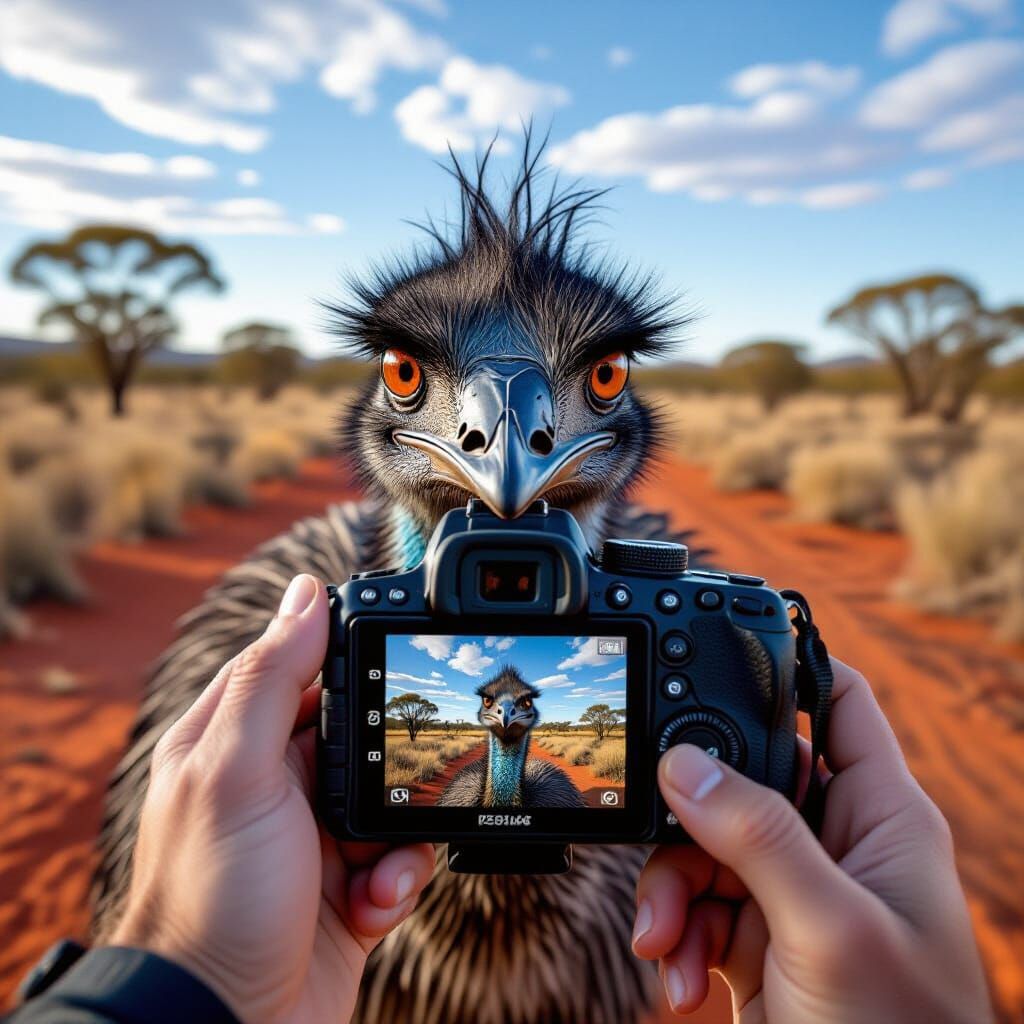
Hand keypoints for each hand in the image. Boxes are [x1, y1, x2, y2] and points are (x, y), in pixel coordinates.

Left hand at [111, 574, 433, 1023]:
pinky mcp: (347, 889)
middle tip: (408, 772)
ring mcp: (313, 839)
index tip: (395, 645)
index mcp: (235, 742)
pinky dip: (398, 881)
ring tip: (375, 871)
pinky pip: (399, 860)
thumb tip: (307, 592)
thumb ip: (270, 678)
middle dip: (389, 758)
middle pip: (358, 733)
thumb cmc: (210, 899)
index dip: (345, 653)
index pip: (297, 667)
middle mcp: (275, 785)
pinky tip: (373, 906)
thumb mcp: (236, 772)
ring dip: (400, 834)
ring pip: (391, 799)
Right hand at [632, 657, 992, 1023]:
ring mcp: (793, 890)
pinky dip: (674, 932)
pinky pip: (695, 904)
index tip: (720, 648)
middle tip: (663, 838)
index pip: (838, 702)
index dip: (789, 664)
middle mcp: (835, 841)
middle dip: (692, 812)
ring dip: (670, 888)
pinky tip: (679, 976)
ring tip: (664, 940)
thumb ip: (756, 837)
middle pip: (743, 777)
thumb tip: (684, 764)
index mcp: (880, 815)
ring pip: (705, 844)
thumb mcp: (827, 927)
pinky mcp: (756, 938)